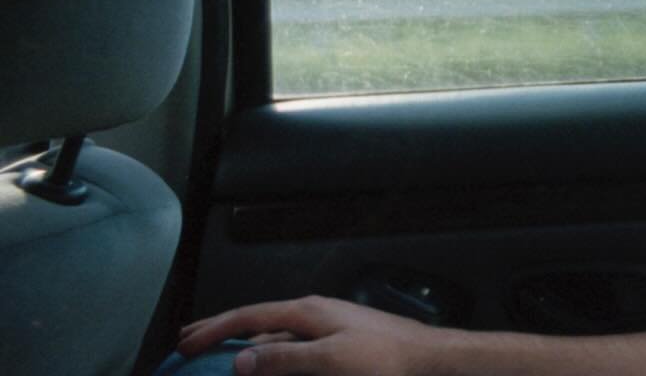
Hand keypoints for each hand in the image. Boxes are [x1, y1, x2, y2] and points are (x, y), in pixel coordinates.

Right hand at [177, 296, 445, 375]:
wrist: (427, 360)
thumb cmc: (384, 358)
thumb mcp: (330, 360)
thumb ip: (285, 357)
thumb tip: (241, 357)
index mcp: (308, 311)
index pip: (249, 315)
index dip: (214, 327)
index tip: (184, 342)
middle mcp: (313, 314)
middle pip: (258, 321)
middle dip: (223, 330)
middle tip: (190, 343)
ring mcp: (325, 327)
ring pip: (274, 335)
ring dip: (245, 346)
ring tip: (220, 358)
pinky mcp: (336, 343)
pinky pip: (293, 347)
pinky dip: (271, 354)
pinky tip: (266, 366)